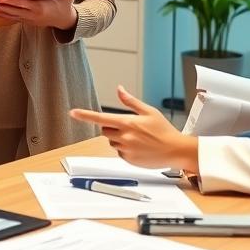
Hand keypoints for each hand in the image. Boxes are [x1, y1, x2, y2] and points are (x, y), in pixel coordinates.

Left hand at [0, 0, 77, 30]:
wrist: (65, 21)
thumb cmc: (65, 7)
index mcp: (41, 9)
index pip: (24, 5)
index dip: (12, 2)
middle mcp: (33, 16)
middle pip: (15, 12)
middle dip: (2, 8)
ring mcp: (30, 20)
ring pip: (12, 16)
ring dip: (0, 13)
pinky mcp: (28, 21)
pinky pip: (14, 18)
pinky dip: (4, 16)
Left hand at [69, 85, 198, 171]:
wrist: (176, 150)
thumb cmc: (164, 130)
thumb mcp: (149, 111)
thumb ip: (131, 101)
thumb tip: (119, 89)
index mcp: (128, 123)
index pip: (101, 118)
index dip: (85, 115)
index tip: (73, 112)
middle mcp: (124, 137)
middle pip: (105, 130)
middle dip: (112, 127)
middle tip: (128, 127)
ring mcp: (126, 150)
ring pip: (112, 142)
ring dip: (118, 139)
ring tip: (138, 138)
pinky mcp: (129, 160)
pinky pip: (119, 153)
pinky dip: (125, 149)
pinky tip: (139, 147)